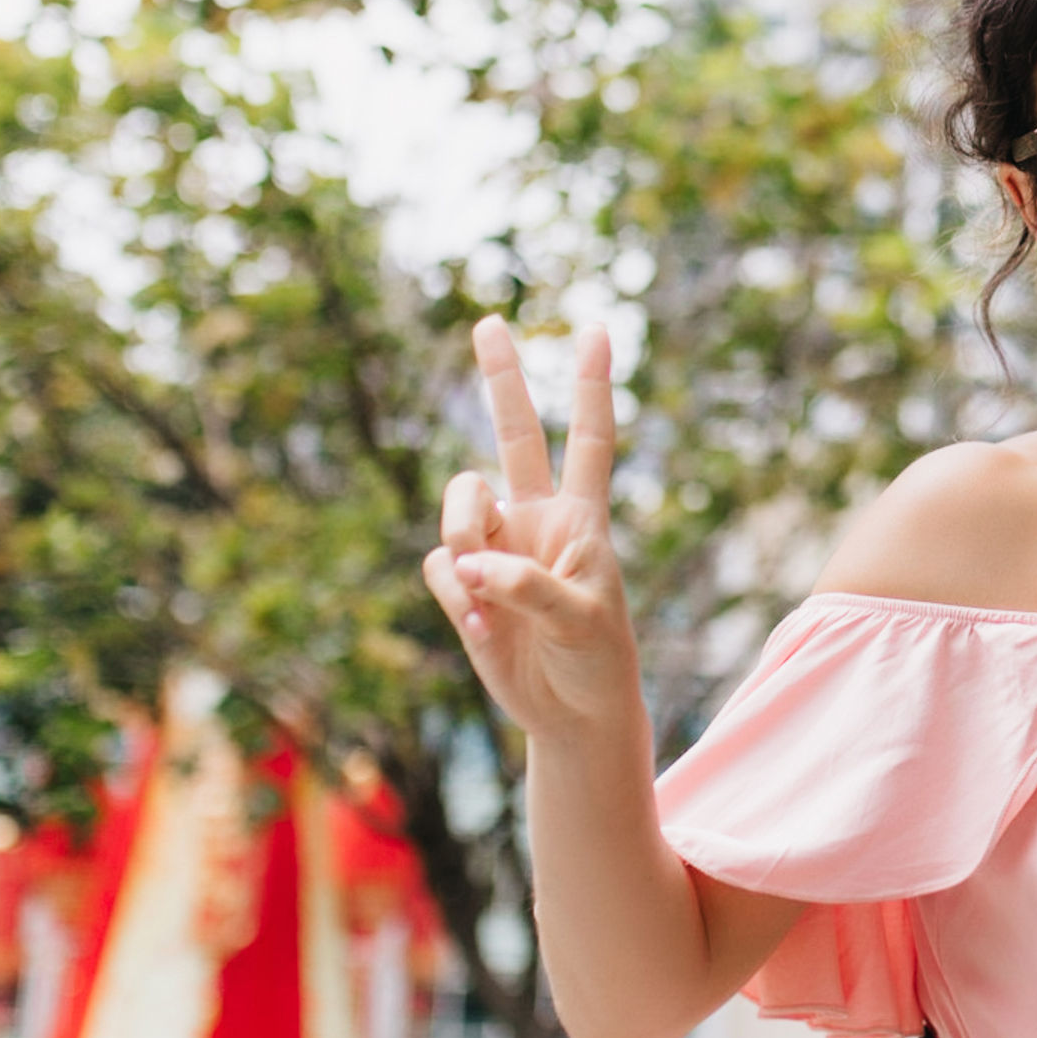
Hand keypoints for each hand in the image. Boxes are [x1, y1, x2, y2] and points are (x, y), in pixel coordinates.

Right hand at [424, 319, 646, 747]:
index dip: (592, 386)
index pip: (589, 439)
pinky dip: (453, 595)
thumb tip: (467, 563)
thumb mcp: (581, 623)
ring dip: (463, 539)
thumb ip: (528, 586)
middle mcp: (536, 520)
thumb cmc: (596, 663)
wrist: (571, 715)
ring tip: (486, 597)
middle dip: (502, 378)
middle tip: (490, 322)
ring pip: (458, 506)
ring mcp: (496, 549)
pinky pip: (438, 566)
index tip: (598, 329)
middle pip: (515, 435)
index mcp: (582, 519)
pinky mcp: (463, 585)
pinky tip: (482, 629)